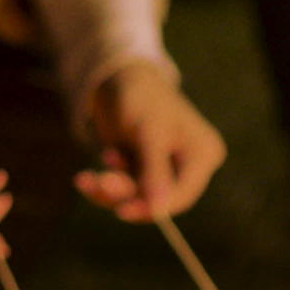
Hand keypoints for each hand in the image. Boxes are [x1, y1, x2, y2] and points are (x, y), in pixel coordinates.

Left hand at [75, 62, 224, 221]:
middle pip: (159, 197)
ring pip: (138, 196)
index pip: (184, 194)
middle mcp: (189, 165)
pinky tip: (85, 179)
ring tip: (85, 179)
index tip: (122, 211)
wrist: (116, 78)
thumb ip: (155, 172)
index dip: (154, 206)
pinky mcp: (144, 170)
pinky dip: (103, 186)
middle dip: (125, 193)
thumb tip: (161, 209)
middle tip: (98, 182)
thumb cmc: (140, 97)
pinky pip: (125, 189)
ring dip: (109, 189)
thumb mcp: (149, 133)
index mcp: (203, 154)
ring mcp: (166, 169)